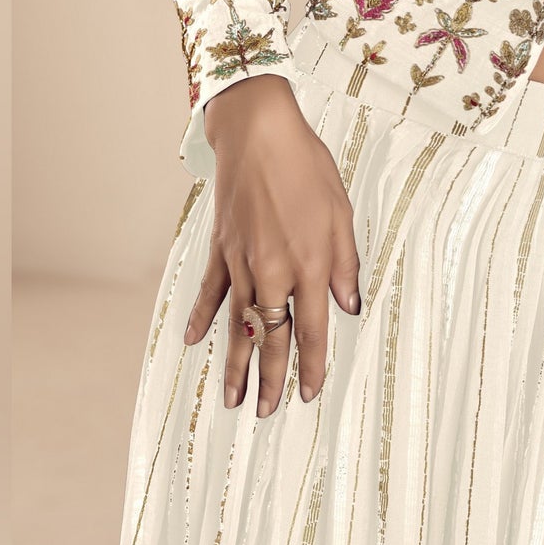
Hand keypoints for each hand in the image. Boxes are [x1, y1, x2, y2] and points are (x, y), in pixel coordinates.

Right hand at [181, 74, 361, 414]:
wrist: (259, 133)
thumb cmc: (306, 167)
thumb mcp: (342, 213)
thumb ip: (346, 264)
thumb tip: (349, 306)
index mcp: (309, 265)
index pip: (312, 330)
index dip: (312, 365)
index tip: (309, 393)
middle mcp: (273, 272)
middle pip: (271, 338)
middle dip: (269, 379)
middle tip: (265, 412)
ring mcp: (241, 263)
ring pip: (238, 325)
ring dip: (234, 364)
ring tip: (231, 399)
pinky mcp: (220, 249)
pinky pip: (211, 292)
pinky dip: (203, 318)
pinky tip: (194, 341)